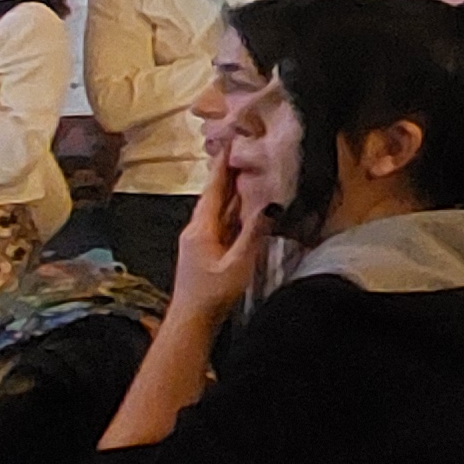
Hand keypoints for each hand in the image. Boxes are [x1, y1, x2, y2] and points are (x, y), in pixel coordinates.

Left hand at [169, 162, 270, 317]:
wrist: (191, 320)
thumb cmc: (212, 294)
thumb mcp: (237, 264)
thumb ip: (254, 234)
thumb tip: (272, 206)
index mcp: (201, 229)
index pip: (215, 191)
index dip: (222, 167)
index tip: (229, 144)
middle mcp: (198, 230)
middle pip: (215, 197)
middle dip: (227, 175)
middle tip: (239, 152)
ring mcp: (200, 241)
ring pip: (219, 210)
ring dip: (231, 192)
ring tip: (244, 173)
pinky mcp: (205, 252)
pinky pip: (222, 224)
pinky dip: (233, 211)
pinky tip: (243, 209)